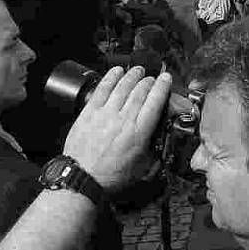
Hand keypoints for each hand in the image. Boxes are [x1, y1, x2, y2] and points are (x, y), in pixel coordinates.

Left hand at [63, 66, 171, 192]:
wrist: (81, 179)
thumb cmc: (111, 176)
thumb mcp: (142, 167)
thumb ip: (154, 151)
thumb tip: (162, 142)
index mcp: (139, 132)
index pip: (155, 101)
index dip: (162, 86)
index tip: (166, 78)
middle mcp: (124, 119)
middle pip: (140, 91)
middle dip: (149, 80)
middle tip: (152, 77)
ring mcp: (105, 114)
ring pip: (123, 87)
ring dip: (132, 75)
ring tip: (138, 70)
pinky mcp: (89, 112)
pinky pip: (102, 89)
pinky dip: (111, 77)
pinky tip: (117, 70)